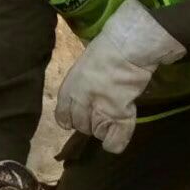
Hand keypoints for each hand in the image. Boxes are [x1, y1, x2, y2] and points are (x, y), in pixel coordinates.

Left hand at [54, 0, 184, 153]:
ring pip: (97, 133)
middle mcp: (79, 104)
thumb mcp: (83, 67)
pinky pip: (114, 141)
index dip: (73, 118)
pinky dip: (116, 141)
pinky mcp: (119, 116)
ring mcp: (99, 111)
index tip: (85, 112)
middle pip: (81, 127)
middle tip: (105, 107)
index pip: (63, 118)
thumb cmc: (107, 49)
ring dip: (105, 127)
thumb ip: (79, 86)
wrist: (127, 48)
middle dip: (91, 121)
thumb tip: (85, 99)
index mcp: (68, 90)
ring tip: (115, 112)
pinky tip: (120, 130)